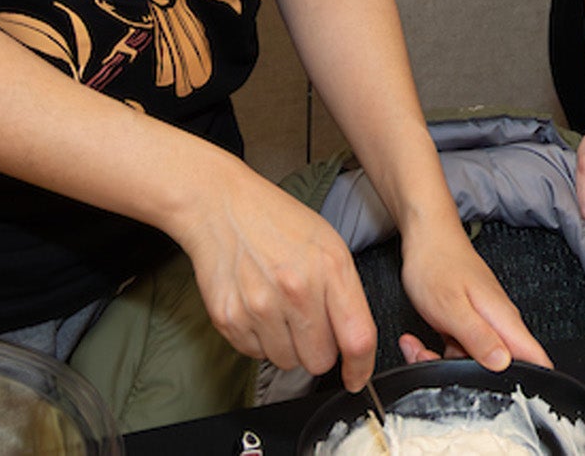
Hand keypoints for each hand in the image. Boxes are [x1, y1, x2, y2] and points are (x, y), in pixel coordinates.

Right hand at [167, 161, 379, 391]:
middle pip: (320, 360)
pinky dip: (261, 340)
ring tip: (280, 310)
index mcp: (329, 269)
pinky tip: (259, 308)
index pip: (356, 338)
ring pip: (287, 362)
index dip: (361, 368)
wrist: (222, 207)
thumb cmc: (278, 222)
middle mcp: (295, 290)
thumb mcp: (330, 246)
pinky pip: (255, 354)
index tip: (358, 376)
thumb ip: (346, 294)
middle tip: (309, 322)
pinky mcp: (229, 318)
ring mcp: (259, 306)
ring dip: (288, 346)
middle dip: (319, 349)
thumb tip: (353, 341)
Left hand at [397, 217, 551, 374]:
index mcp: (503, 320)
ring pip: (472, 362)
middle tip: (434, 362)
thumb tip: (503, 363)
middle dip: (465, 376)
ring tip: (419, 348)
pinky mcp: (467, 324)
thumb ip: (479, 337)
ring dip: (442, 363)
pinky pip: (457, 351)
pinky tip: (418, 340)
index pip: (535, 357)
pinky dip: (436, 351)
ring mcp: (483, 324)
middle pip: (498, 369)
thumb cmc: (439, 264)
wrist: (427, 238)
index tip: (509, 399)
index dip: (534, 383)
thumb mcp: (453, 307)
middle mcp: (498, 323)